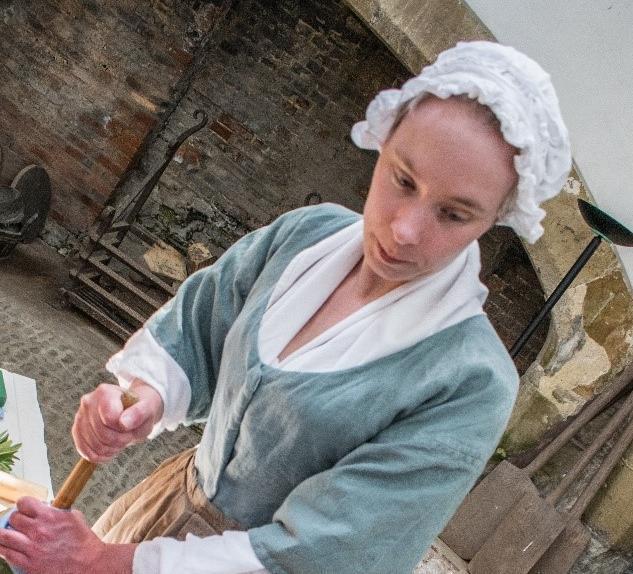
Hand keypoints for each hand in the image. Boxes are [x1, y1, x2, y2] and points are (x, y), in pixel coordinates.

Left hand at [0, 497, 135, 573]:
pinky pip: (7, 554)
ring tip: (8, 535)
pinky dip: (5, 549)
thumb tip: (47, 508)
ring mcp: (31, 548)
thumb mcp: (74, 517)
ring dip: (5, 534)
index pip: (25, 503)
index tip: (25, 508)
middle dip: (16, 519)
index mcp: (50, 516)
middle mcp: (38, 530)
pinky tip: (9, 548)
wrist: (87, 563)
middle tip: (19, 523)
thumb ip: (57, 511)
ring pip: (4, 536)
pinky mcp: (28, 564)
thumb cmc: (83, 542)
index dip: (23, 505)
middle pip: (13, 518)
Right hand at [72, 380, 163, 462]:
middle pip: (102, 434)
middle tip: (127, 435)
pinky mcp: (77, 431)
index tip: (131, 425)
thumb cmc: (141, 409)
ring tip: (120, 440)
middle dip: (119, 440)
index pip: (110, 419)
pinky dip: (99, 455)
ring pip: (93, 445)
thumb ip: (139, 413)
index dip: (123, 429)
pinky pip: (84, 451)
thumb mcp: (148, 408)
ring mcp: (80, 416)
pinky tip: (110, 450)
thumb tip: (124, 422)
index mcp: (105, 392)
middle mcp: (88, 401)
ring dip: (111, 449)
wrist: (133, 412)